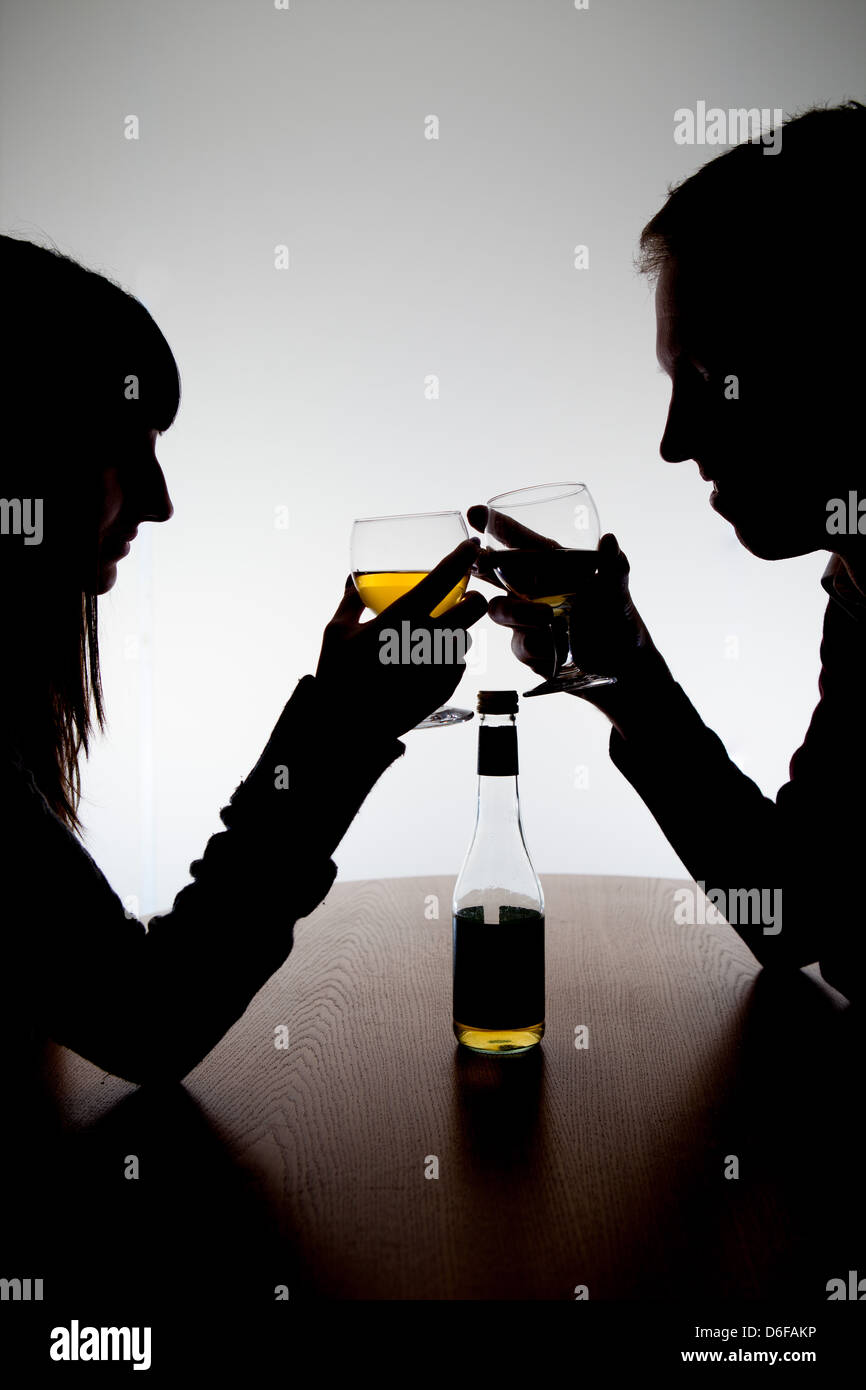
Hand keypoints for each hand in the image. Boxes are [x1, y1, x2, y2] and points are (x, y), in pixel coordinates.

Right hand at [315, 538, 487, 738]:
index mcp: (401, 618)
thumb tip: (352, 578)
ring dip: (457, 632)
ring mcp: (439, 667)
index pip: (442, 578)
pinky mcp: (445, 689)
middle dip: (473, 599)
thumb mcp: (336, 632)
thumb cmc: (337, 677)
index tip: (472, 546)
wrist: (346, 729)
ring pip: (466, 637)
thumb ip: (350, 600)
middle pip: (473, 608)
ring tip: (434, 638)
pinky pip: (458, 664)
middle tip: (464, 599)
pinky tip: (427, 664)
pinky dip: (448, 659)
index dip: (461, 557)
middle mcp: (426, 640)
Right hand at [466, 505, 671, 722]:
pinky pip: (519, 644)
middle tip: (478, 562)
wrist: (623, 663)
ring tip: (547, 617)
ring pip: (501, 610)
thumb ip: (614, 567)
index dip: (496, 525)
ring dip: (518, 612)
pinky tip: (554, 647)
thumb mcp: (618, 590)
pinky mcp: (528, 648)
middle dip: (480, 566)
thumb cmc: (619, 616)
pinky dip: (535, 644)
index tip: (475, 512)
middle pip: (493, 572)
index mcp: (551, 565)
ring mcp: (526, 618)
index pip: (518, 539)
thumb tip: (610, 539)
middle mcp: (533, 588)